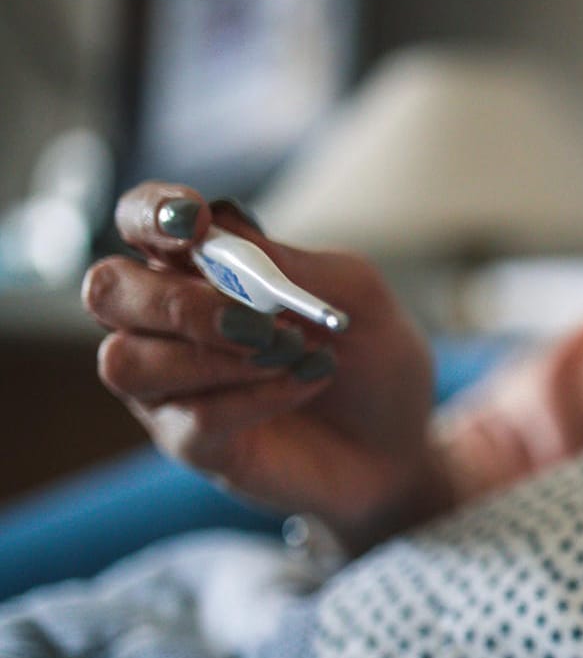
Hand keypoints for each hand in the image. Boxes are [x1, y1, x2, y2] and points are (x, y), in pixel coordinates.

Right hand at [85, 183, 448, 549]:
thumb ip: (288, 263)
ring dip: (214, 358)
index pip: (140, 220)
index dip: (152, 213)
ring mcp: (170, 388)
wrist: (401, 440)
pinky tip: (305, 384)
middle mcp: (166, 322)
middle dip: (177, 302)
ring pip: (127, 363)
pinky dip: (258, 396)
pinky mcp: (192, 444)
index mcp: (200, 266)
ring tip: (291, 355)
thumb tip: (220, 232)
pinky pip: (192, 417)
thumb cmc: (371, 356)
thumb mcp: (354, 294)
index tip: (194, 223)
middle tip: (258, 323)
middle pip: (107, 291)